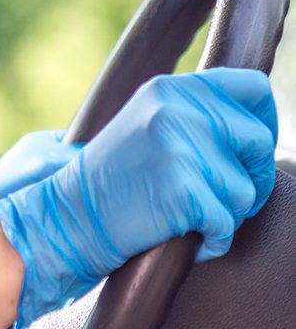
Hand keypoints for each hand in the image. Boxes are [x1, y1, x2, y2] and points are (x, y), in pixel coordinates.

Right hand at [0, 68, 277, 328]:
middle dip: (249, 177)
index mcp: (170, 90)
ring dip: (226, 213)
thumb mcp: (146, 126)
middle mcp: (177, 111)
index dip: (262, 120)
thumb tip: (254, 121)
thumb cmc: (109, 182)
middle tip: (216, 196)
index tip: (247, 149)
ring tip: (185, 214)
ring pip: (247, 189)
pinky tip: (182, 234)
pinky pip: (227, 223)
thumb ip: (193, 114)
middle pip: (258, 141)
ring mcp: (180, 149)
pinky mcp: (182, 189)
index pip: (252, 88)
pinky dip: (211, 240)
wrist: (67, 218)